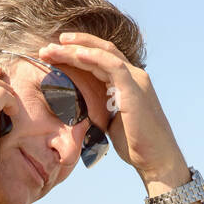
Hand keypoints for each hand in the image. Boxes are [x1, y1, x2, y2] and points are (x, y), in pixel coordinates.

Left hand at [37, 31, 188, 188]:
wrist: (155, 158)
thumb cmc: (135, 144)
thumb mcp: (111, 121)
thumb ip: (100, 108)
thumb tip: (79, 109)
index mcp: (126, 82)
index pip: (100, 59)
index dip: (78, 52)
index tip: (55, 52)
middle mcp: (132, 75)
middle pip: (100, 51)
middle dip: (73, 45)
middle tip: (47, 46)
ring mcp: (135, 80)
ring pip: (104, 54)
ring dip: (76, 49)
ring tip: (53, 47)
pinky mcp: (134, 89)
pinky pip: (113, 66)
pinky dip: (94, 58)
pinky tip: (77, 54)